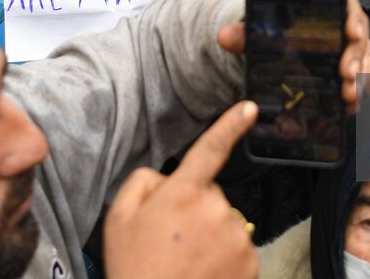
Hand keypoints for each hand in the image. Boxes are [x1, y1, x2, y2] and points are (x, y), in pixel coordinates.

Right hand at [103, 102, 259, 278]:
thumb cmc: (134, 268)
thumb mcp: (119, 218)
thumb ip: (143, 183)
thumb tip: (166, 177)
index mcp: (184, 193)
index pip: (210, 150)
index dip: (231, 125)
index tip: (250, 108)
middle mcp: (217, 210)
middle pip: (211, 196)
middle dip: (195, 211)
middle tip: (170, 241)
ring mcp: (236, 238)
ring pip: (225, 224)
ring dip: (210, 237)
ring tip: (183, 262)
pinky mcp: (250, 263)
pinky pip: (238, 250)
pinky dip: (223, 260)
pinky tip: (201, 273)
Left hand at [217, 0, 369, 113]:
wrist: (281, 42)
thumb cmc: (277, 29)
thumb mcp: (260, 30)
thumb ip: (245, 33)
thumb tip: (224, 36)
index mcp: (328, 2)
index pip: (347, 2)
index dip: (352, 16)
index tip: (351, 33)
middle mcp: (344, 21)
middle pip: (359, 35)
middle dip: (356, 57)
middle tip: (347, 75)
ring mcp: (351, 45)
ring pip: (364, 58)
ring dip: (362, 77)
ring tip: (350, 95)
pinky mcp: (353, 64)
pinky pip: (364, 75)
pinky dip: (363, 90)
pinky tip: (356, 105)